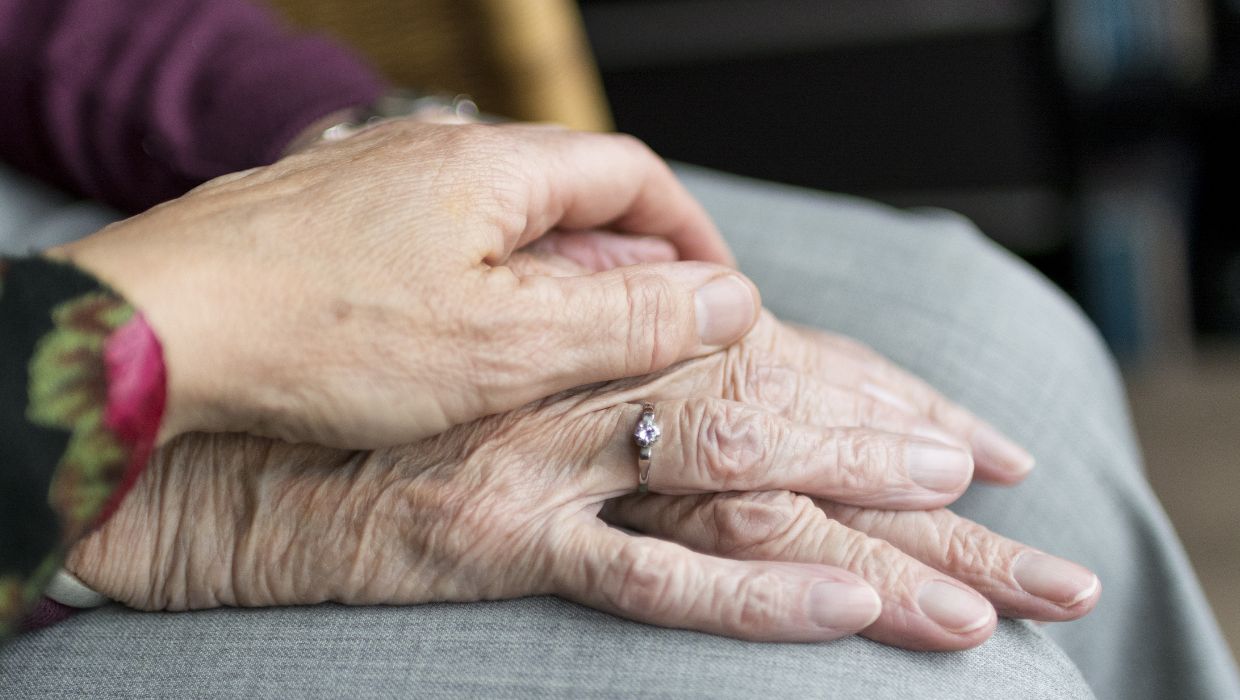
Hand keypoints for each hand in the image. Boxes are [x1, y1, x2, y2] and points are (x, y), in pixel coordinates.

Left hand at [53, 121, 754, 447]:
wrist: (159, 330)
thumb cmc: (325, 334)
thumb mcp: (506, 344)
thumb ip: (627, 319)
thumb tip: (729, 299)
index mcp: (495, 167)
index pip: (633, 173)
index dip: (689, 233)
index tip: (716, 292)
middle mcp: (437, 152)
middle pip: (570, 192)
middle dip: (626, 260)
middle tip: (649, 333)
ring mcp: (377, 179)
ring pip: (501, 218)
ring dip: (554, 274)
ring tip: (565, 346)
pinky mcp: (330, 218)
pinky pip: (437, 239)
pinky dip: (482, 282)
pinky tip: (463, 338)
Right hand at [68, 266, 1092, 646]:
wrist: (239, 445)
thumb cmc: (375, 402)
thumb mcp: (496, 371)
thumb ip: (594, 364)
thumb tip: (689, 361)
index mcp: (594, 340)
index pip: (769, 359)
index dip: (871, 392)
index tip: (964, 432)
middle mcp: (586, 383)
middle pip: (781, 414)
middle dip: (901, 453)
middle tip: (1004, 488)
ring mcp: (552, 459)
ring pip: (742, 481)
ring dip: (867, 521)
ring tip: (981, 578)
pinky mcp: (504, 536)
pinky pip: (648, 569)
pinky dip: (753, 591)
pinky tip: (845, 607)